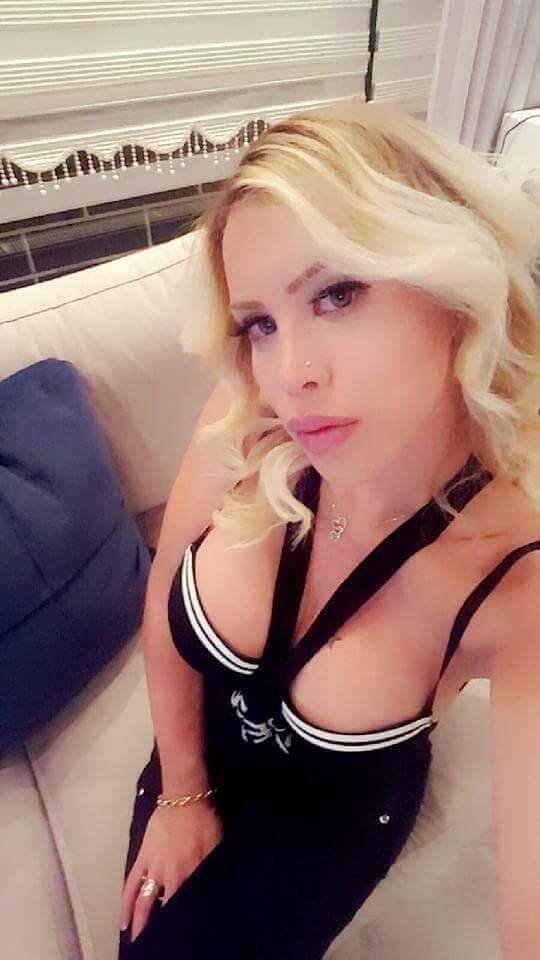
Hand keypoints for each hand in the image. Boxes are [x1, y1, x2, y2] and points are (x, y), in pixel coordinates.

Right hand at [120, 799, 222, 942]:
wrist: (185, 798)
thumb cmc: (204, 821)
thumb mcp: (216, 846)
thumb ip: (211, 869)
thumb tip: (211, 889)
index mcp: (190, 874)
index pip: (186, 905)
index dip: (184, 922)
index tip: (183, 936)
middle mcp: (170, 876)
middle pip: (163, 910)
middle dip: (158, 929)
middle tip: (155, 945)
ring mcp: (153, 868)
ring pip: (143, 901)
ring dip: (139, 922)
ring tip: (136, 940)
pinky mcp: (142, 858)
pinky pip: (131, 884)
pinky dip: (125, 902)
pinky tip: (123, 919)